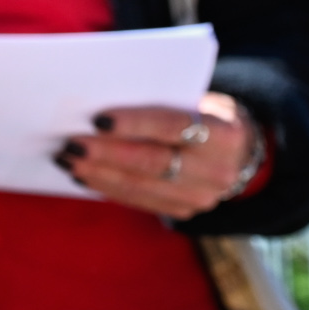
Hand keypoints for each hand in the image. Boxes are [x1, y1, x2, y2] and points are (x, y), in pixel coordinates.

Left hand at [57, 92, 258, 218]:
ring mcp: (201, 196)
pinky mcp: (184, 211)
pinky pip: (139, 201)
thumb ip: (162, 101)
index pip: (173, 126)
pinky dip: (108, 187)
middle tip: (70, 145)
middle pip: (152, 162)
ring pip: (140, 186)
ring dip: (98, 174)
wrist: (241, 149)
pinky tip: (84, 176)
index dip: (134, 124)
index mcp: (225, 133)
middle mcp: (217, 170)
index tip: (98, 119)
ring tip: (67, 160)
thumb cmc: (206, 113)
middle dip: (106, 154)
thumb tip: (101, 105)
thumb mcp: (199, 99)